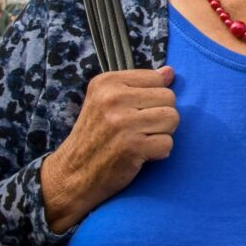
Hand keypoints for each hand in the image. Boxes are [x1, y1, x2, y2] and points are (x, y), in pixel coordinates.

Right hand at [40, 67, 177, 232]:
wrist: (72, 174)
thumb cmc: (95, 137)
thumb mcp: (107, 102)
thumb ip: (139, 85)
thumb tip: (169, 71)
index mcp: (107, 82)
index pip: (158, 79)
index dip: (153, 99)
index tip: (132, 112)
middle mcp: (113, 98)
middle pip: (169, 98)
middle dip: (160, 116)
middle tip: (137, 130)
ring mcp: (122, 122)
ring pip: (173, 118)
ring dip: (162, 134)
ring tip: (140, 140)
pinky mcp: (132, 146)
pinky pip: (168, 143)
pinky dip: (159, 153)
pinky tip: (140, 155)